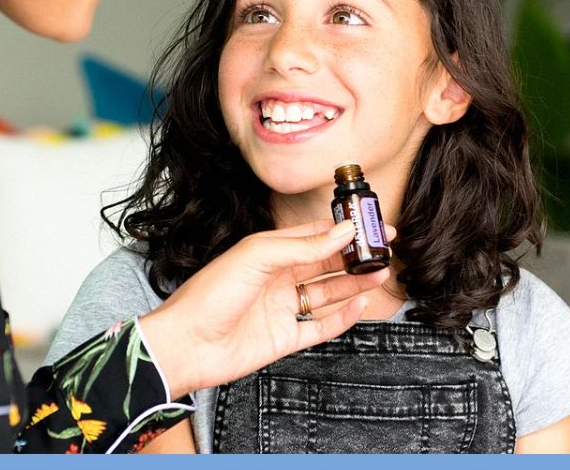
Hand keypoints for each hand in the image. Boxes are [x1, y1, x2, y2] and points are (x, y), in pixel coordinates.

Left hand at [138, 220, 393, 397]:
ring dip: (355, 283)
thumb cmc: (209, 295)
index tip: (370, 225)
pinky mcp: (284, 338)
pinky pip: (321, 326)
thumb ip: (302, 246)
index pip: (313, 235)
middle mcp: (277, 278)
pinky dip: (343, 317)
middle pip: (325, 263)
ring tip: (381, 272)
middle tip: (384, 249)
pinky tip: (360, 303)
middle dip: (355, 256)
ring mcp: (282, 308)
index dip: (342, 230)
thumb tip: (342, 231)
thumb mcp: (256, 257)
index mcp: (268, 252)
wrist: (186, 344)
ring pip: (328, 293)